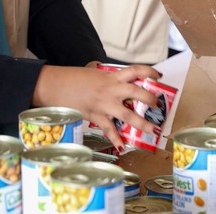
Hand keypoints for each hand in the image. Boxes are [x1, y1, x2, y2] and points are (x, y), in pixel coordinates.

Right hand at [32, 64, 160, 150]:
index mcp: (111, 76)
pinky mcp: (96, 116)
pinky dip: (116, 139)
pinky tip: (122, 146)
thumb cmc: (72, 78)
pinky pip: (109, 129)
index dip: (150, 71)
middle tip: (158, 105)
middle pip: (137, 92)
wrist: (55, 85)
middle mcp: (111, 89)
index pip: (135, 70)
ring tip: (153, 129)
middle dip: (151, 99)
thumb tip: (107, 74)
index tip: (159, 75)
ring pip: (128, 114)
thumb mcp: (91, 72)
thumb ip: (103, 74)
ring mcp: (104, 104)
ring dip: (142, 123)